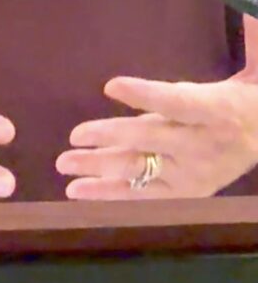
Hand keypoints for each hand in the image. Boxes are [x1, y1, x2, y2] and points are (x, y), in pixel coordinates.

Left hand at [56, 74, 257, 198]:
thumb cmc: (216, 105)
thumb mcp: (199, 91)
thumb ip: (160, 95)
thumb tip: (112, 88)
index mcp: (210, 110)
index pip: (174, 102)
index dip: (143, 94)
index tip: (109, 85)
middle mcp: (201, 146)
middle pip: (149, 140)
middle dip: (108, 137)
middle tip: (73, 136)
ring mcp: (193, 176)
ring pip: (140, 172)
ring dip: (98, 170)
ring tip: (64, 166)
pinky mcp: (186, 196)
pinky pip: (143, 196)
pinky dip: (109, 194)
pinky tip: (80, 190)